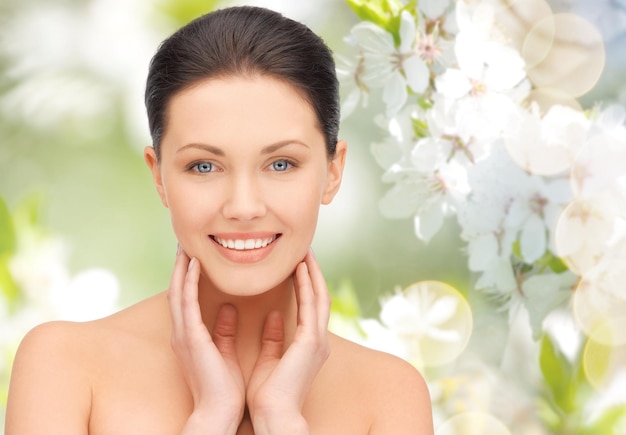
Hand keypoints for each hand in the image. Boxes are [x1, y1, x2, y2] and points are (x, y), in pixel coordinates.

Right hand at [168, 247, 244, 433]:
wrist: (219, 412)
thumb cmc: (223, 387)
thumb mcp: (224, 351)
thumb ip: (223, 330)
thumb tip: (228, 308)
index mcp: (190, 336)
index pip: (186, 299)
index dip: (188, 276)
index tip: (194, 256)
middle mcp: (182, 333)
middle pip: (178, 291)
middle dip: (180, 267)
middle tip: (184, 243)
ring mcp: (183, 335)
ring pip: (178, 292)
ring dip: (181, 268)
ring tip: (186, 245)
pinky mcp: (191, 338)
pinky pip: (187, 303)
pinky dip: (189, 282)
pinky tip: (194, 265)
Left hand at [247, 249, 330, 433]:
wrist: (274, 415)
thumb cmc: (269, 395)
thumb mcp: (270, 360)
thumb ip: (274, 337)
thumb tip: (275, 316)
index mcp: (310, 345)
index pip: (311, 306)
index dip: (307, 284)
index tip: (298, 264)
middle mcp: (319, 340)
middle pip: (320, 297)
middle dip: (313, 272)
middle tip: (305, 250)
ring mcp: (318, 340)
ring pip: (319, 296)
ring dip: (312, 272)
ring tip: (305, 251)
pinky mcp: (311, 341)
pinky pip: (310, 306)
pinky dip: (307, 285)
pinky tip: (299, 268)